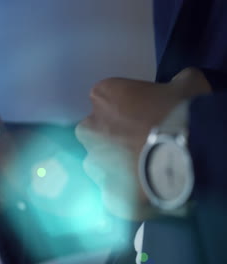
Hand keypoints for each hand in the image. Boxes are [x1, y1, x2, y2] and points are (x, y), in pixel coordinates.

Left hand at [76, 68, 210, 219]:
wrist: (189, 156)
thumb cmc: (183, 114)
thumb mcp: (188, 84)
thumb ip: (177, 81)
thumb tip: (180, 82)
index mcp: (103, 96)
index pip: (107, 100)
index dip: (127, 109)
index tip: (145, 116)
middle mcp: (90, 128)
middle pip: (98, 132)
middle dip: (115, 137)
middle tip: (144, 143)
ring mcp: (94, 162)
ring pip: (102, 163)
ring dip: (119, 166)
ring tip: (148, 169)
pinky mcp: (106, 193)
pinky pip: (113, 192)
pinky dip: (127, 193)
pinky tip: (147, 190)